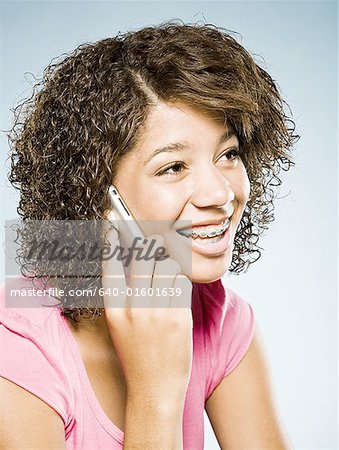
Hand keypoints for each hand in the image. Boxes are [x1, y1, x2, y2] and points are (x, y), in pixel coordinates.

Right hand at [101, 221, 192, 400]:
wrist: (156, 389)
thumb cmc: (138, 354)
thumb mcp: (121, 325)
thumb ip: (125, 293)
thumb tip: (135, 258)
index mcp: (114, 310)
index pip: (110, 265)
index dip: (111, 240)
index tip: (113, 220)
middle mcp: (134, 308)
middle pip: (143, 258)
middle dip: (150, 247)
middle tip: (155, 243)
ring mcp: (158, 312)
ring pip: (167, 265)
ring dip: (168, 266)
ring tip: (165, 279)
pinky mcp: (179, 316)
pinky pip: (182, 281)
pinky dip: (180, 281)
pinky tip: (175, 293)